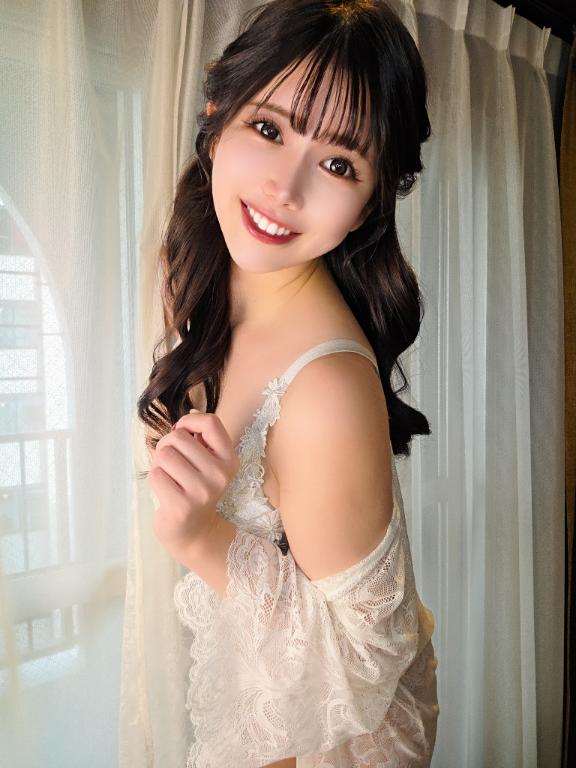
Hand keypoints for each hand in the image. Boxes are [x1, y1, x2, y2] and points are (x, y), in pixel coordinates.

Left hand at [148, 409, 239, 551]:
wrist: (195, 532)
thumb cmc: (196, 489)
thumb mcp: (208, 462)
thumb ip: (201, 438)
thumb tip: (191, 413)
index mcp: (229, 460)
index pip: (211, 423)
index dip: (189, 422)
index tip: (182, 432)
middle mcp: (220, 475)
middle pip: (178, 438)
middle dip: (167, 446)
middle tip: (171, 463)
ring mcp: (202, 491)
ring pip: (164, 455)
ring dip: (159, 464)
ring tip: (169, 477)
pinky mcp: (182, 505)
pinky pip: (155, 475)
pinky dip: (155, 480)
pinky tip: (165, 491)